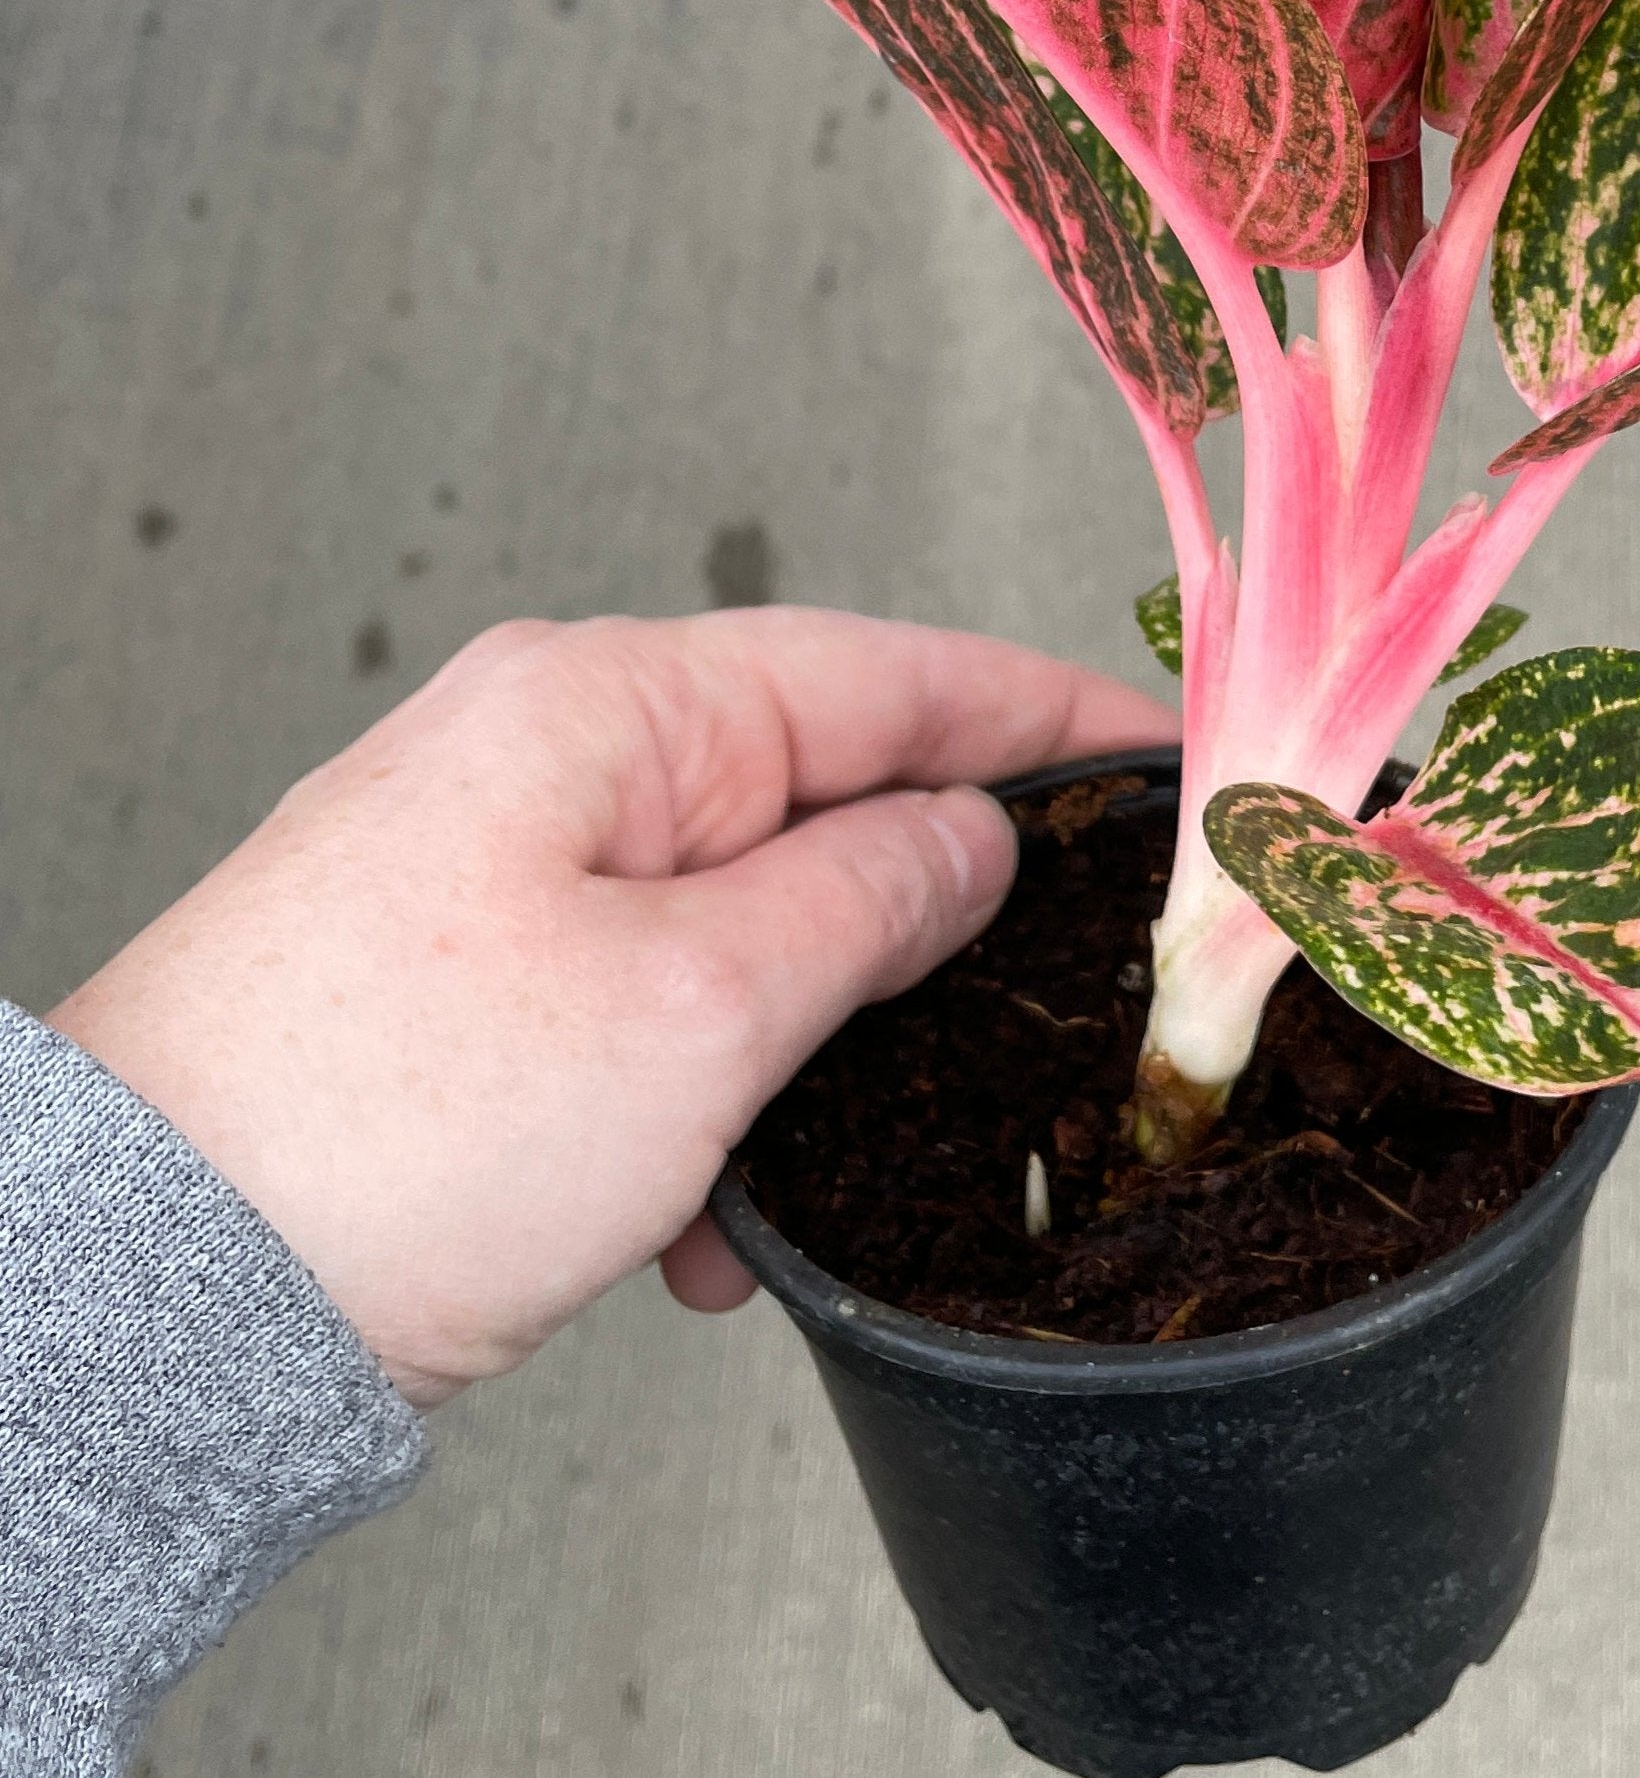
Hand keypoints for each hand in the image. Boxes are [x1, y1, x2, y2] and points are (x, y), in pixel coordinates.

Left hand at [50, 607, 1172, 1406]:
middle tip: (1029, 999)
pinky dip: (699, 1113)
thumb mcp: (703, 1006)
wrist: (152, 1297)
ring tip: (801, 1170)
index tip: (1158, 753)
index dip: (1042, 717)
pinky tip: (700, 1231)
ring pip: (736, 927)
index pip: (888, 671)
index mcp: (608, 706)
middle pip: (815, 795)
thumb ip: (870, 901)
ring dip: (798, 1053)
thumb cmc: (386, 1129)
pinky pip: (643, 1016)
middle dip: (913, 924)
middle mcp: (546, 760)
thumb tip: (969, 843)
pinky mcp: (457, 993)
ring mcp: (494, 875)